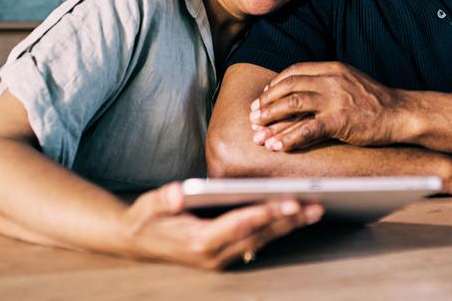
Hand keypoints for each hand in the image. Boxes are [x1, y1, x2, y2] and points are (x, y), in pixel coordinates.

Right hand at [120, 182, 322, 269]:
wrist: (135, 242)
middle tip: (316, 206)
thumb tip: (178, 192)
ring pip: (261, 240)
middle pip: (258, 235)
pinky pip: (256, 241)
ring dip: (288, 226)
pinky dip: (276, 229)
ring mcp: (220, 258)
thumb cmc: (145, 220)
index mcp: (199, 242)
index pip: (240, 225)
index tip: (290, 203)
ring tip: (315, 210)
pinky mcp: (224, 254)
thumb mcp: (148, 207)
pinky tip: (294, 217)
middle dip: (288, 221)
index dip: (266, 214)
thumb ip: (164, 200)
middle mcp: (213, 255)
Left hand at [249, 62, 404, 151]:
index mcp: (332, 68)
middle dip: (267, 102)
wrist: (400, 112)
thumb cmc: (375, 101)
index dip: (274, 85)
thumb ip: (327, 83)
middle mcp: (331, 79)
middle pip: (288, 87)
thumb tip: (299, 94)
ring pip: (293, 104)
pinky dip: (289, 138)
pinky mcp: (340, 120)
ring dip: (271, 119)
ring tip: (258, 132)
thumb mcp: (349, 81)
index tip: (263, 97)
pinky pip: (308, 129)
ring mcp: (335, 99)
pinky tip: (278, 147)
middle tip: (253, 116)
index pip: (294, 72)